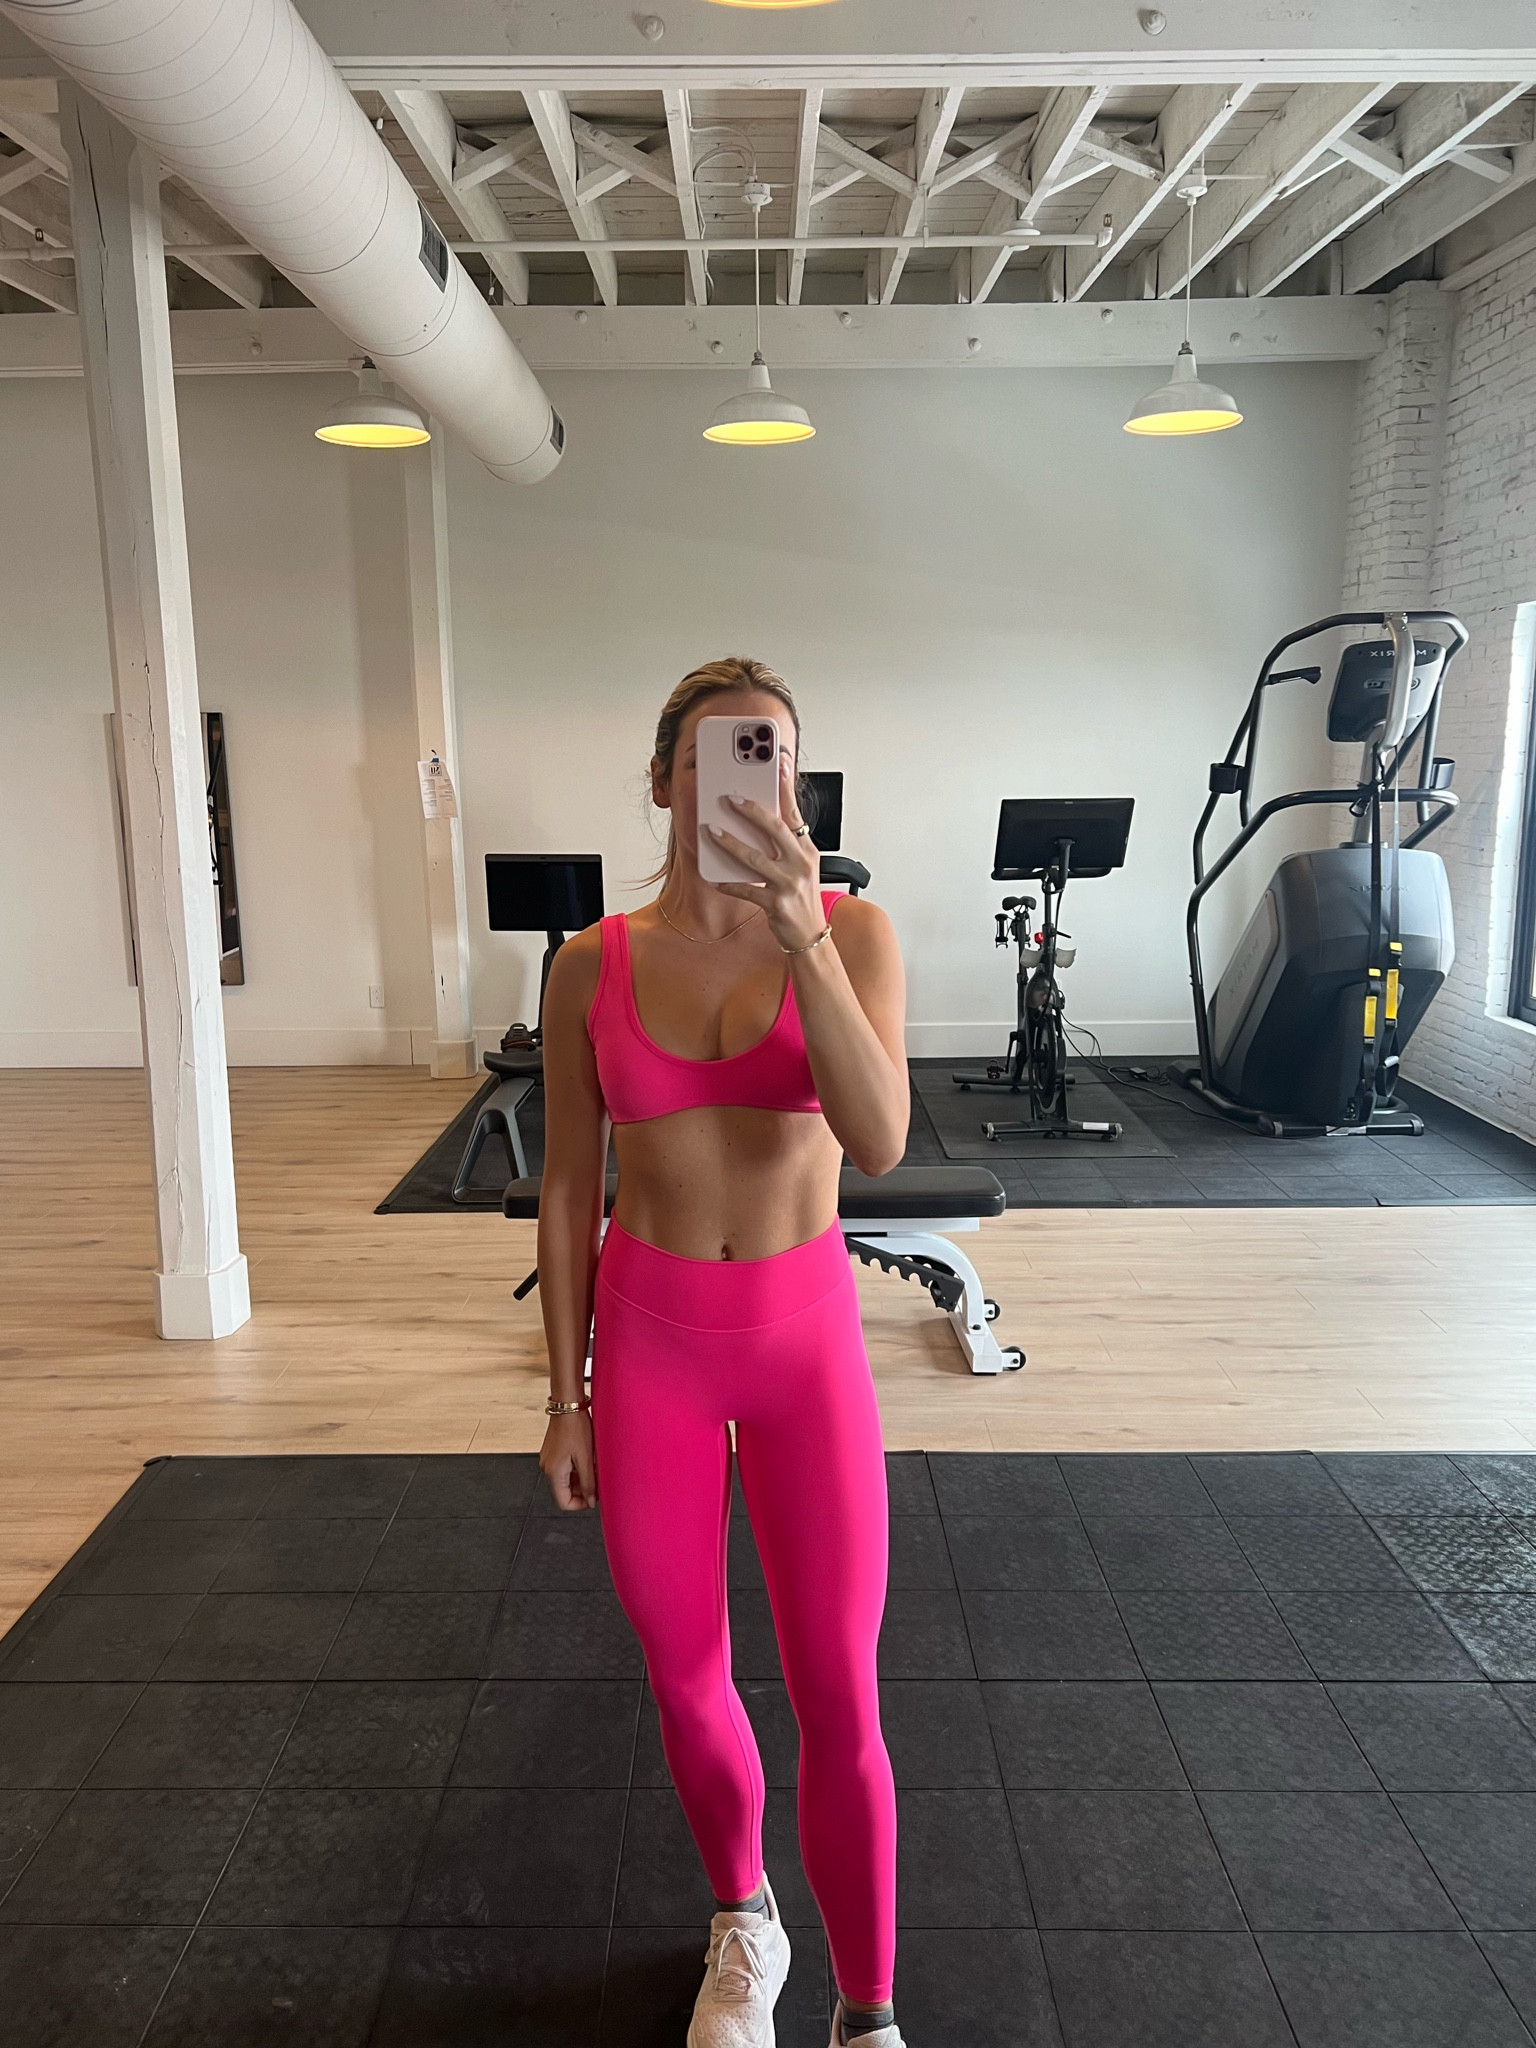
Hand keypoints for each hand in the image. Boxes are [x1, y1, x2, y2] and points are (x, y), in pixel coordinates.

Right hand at [540, 1412, 596, 1510]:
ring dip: (581, 1477)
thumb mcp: (586, 1458)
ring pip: (567, 1479)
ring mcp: (549, 1459)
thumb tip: (591, 1501)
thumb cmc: (576, 1427)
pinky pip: (565, 1468)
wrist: (568, 1405)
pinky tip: (588, 1458)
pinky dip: (577, 1468)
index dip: (580, 1504)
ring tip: (594, 1465)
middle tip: (598, 1478)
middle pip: (565, 1491)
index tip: (594, 1498)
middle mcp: (547, 1468)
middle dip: (583, 1489)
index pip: (564, 1503)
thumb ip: (589, 1482)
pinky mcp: (553, 1452)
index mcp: (553, 1472)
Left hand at [704, 752, 824, 951]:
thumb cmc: (802, 898)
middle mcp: (801, 863)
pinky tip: (715, 879)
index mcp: (807, 851)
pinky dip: (729, 884)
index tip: (777, 765)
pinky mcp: (776, 904)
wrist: (811, 936)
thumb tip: (760, 820)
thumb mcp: (802, 867)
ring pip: (755, 858)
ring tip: (711, 830)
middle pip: (775, 829)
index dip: (786, 788)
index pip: (796, 813)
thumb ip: (786, 845)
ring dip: (730, 842)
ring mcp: (789, 884)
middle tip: (729, 798)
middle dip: (750, 811)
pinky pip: (746, 890)